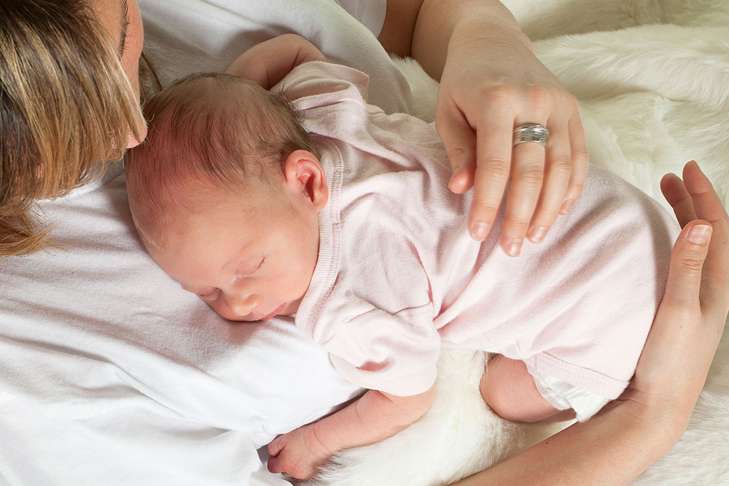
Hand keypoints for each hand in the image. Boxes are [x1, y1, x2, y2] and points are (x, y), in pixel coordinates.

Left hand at [266, 425, 332, 479]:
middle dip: (286, 462)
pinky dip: (306, 466)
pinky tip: (308, 456)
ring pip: (295, 471)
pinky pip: (305, 471)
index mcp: (284, 464)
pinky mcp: (313, 473)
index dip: (274, 460)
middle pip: (284, 470)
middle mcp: (293, 472)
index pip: (272, 467)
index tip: (276, 455)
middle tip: (291, 451)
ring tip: (302, 452)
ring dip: (296, 464)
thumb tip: (271, 452)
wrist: (322, 439)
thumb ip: (273, 447)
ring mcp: (303, 474)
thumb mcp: (283, 438)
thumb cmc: (306, 437)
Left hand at [436, 22, 587, 254]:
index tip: (479, 234)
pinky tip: (558, 212)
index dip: (488, 204)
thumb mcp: (448, 112)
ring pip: (562, 168)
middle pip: (533, 171)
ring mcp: (560, 105)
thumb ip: (458, 150)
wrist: (494, 42)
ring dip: (550, 209)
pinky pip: (579, 156)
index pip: (495, 165)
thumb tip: (462, 190)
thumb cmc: (464, 82)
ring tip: (535, 237)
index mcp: (497, 100)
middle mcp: (534, 101)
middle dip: (522, 215)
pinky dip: (571, 188)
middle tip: (511, 248)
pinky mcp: (574, 110)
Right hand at [621, 161, 728, 436]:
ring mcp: (700, 300)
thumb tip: (700, 223)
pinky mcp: (684, 311)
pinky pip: (686, 264)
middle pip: (709, 234)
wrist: (660, 404)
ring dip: (685, 220)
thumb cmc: (670, 361)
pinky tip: (664, 244)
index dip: (701, 196)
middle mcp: (714, 289)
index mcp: (718, 285)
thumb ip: (688, 267)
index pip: (715, 228)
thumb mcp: (678, 311)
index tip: (684, 168)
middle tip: (671, 177)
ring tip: (667, 200)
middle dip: (692, 202)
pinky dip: (676, 243)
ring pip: (698, 248)